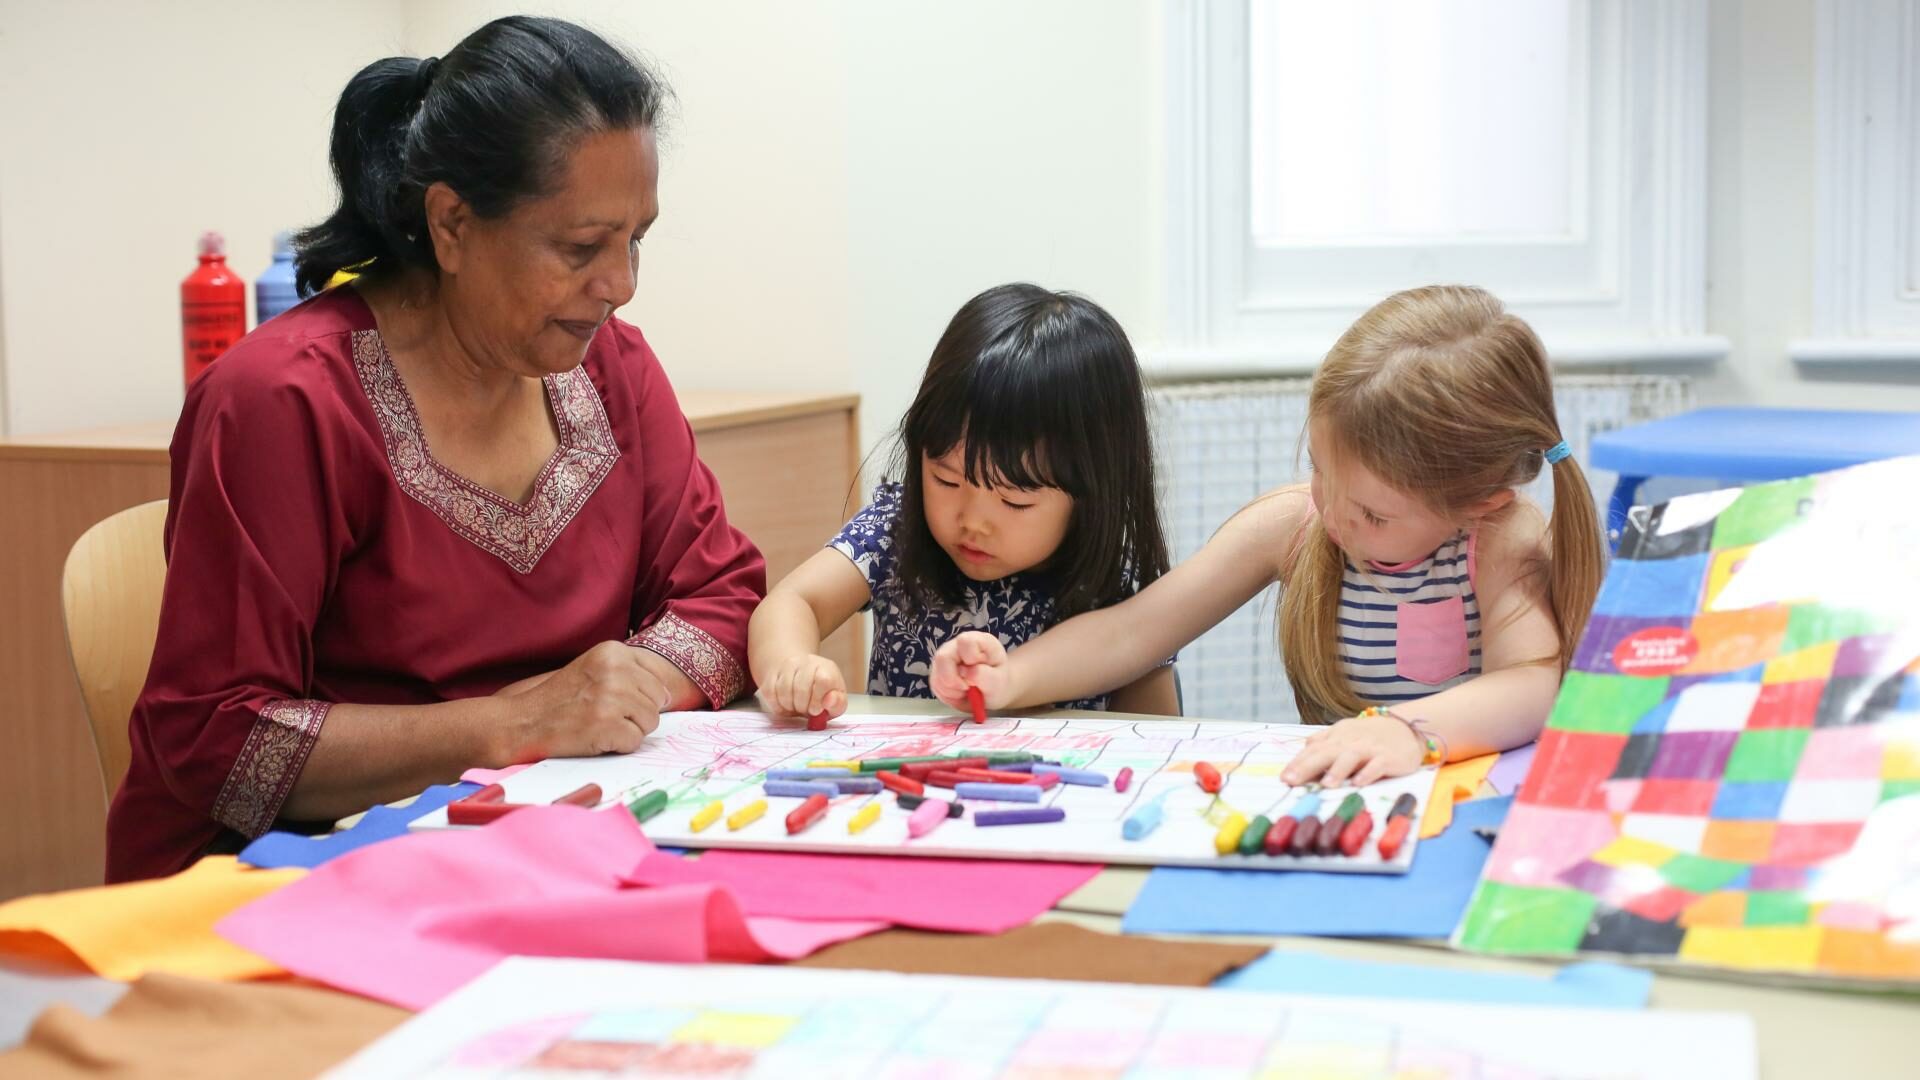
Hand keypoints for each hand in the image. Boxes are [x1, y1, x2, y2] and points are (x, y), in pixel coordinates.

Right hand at [495, 641, 668, 761]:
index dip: (643, 697)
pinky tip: (594, 737)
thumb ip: (629, 672)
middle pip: (658, 702)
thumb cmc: (561, 700)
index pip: (658, 679)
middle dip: (637, 715)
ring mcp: (612, 697)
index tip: (619, 702)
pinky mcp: (607, 725)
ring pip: (650, 723)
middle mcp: (616, 670)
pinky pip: (635, 743)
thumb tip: (668, 694)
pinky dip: (618, 746)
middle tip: (604, 716)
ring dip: (628, 731)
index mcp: (614, 652)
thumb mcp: (593, 669)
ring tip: (598, 725)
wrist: (522, 723)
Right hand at [757, 653, 846, 719]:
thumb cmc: (821, 693)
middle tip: (805, 710)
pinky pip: (770, 694)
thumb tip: (829, 701)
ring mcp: (787, 666)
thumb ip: (837, 703)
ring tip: (796, 707)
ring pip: (784, 692)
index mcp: (826, 668)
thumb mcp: (836, 700)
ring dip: (790, 707)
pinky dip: (777, 706)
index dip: (818, 699)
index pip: (823, 680)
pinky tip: (786, 705)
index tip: (816, 710)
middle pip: (800, 688)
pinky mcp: (771, 674)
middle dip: (803, 707)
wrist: (799, 677)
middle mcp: (806, 662)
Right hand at [929, 631, 1010, 710]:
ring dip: (952, 690)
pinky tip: (960, 693)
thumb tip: (967, 673)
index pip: (965, 642)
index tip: (979, 672)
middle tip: (968, 688)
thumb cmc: (998, 680)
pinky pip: (936, 686)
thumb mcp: (999, 680)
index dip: (970, 659)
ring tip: (967, 691)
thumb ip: (985, 675)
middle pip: (942, 658)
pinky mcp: (937, 672)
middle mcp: (956, 646)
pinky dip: (948, 695)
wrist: (992, 689)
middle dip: (954, 680)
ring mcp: (944, 658)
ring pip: (937, 675)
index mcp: (976, 640)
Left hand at [1281, 710, 1424, 786]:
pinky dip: (1368, 773)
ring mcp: (1370, 748)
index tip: (1284, 777)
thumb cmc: (1370, 735)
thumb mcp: (1345, 734)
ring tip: (1325, 785)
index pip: (1314, 749)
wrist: (1406, 726)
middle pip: (1326, 752)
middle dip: (1307, 766)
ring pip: (1351, 757)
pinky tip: (1358, 784)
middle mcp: (1351, 741)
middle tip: (1292, 781)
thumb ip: (1325, 741)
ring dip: (1338, 770)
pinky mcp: (1389, 758)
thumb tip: (1303, 747)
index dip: (1298, 762)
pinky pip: (1377, 765)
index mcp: (1338, 736)